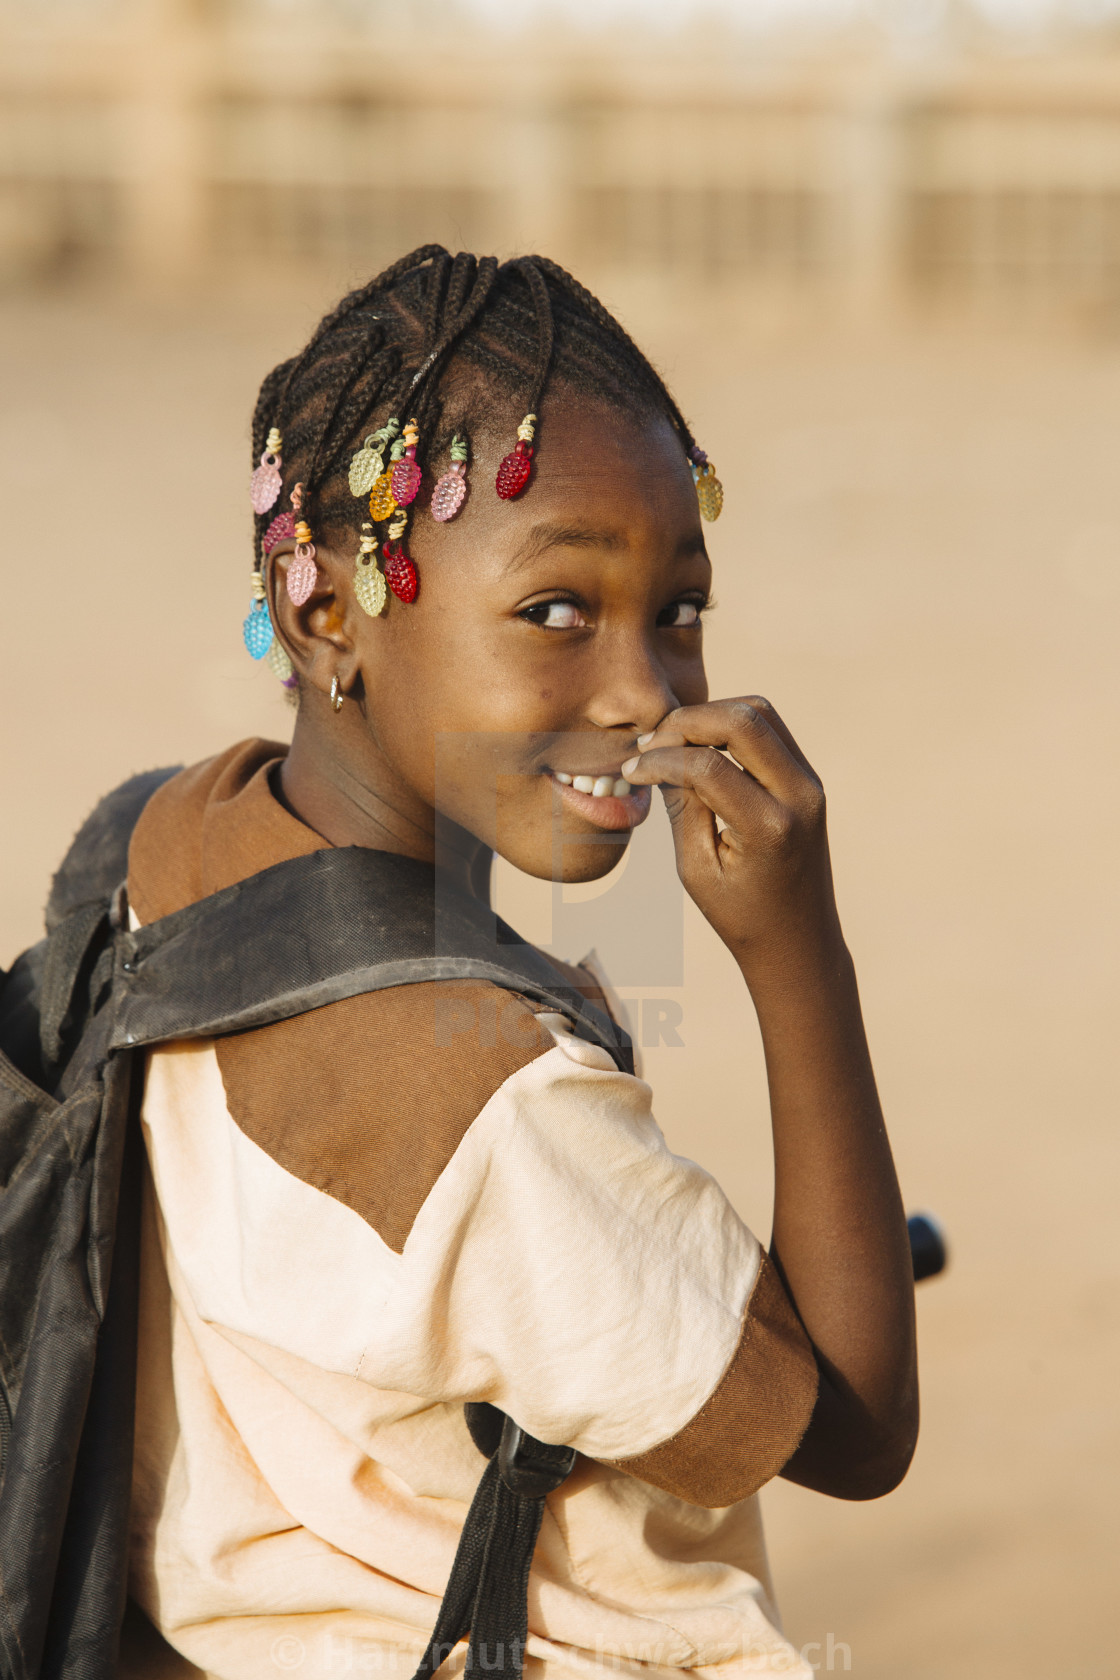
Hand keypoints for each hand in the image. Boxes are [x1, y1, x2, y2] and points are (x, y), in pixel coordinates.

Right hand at [621, 697, 840, 975]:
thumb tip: (658, 755)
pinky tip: (698, 746)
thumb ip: (681, 807)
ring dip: (711, 716)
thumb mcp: (696, 868)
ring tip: (672, 742)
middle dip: (687, 722)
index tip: (631, 771)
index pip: (707, 765)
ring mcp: (810, 783)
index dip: (661, 760)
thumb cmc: (741, 916)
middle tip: (651, 744)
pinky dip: (730, 726)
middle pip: (742, 720)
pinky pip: (769, 730)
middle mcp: (799, 797)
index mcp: (770, 827)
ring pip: (759, 712)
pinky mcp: (808, 779)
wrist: (798, 940)